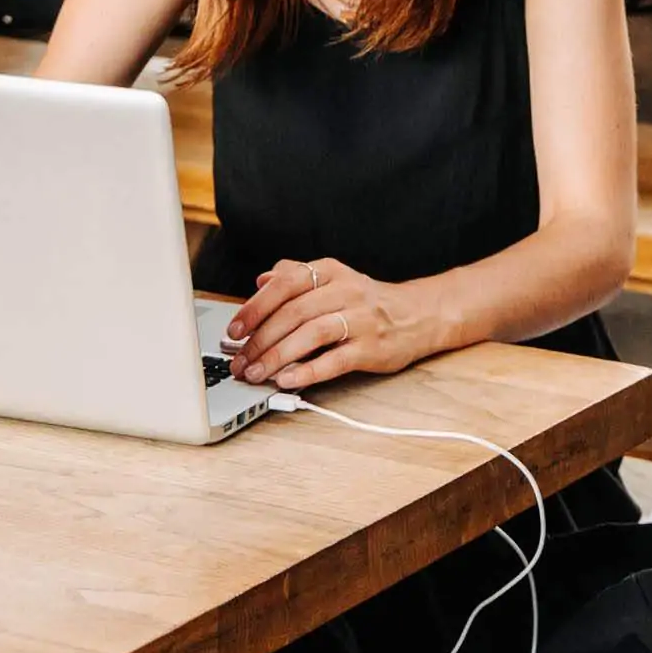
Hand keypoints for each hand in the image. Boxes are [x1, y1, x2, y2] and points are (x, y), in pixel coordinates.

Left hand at [224, 257, 447, 392]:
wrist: (419, 315)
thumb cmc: (367, 301)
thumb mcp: (334, 280)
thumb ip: (297, 277)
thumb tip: (261, 280)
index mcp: (330, 272)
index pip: (284, 284)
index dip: (254, 308)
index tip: (233, 331)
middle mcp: (345, 291)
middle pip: (293, 313)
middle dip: (260, 340)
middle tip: (240, 361)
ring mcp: (361, 319)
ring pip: (311, 334)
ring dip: (277, 357)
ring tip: (256, 374)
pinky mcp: (372, 347)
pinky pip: (335, 360)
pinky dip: (308, 371)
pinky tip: (287, 380)